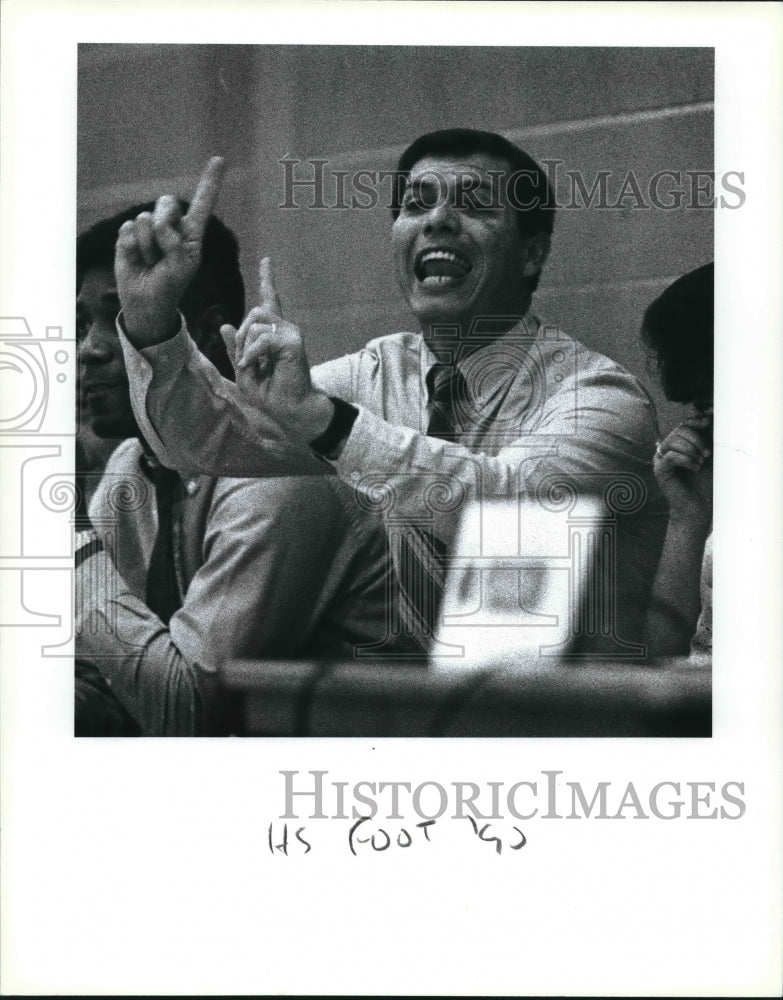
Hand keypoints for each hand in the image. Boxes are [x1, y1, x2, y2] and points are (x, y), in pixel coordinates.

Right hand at [114, 156, 225, 346]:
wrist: (146, 301)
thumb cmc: (170, 285)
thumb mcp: (182, 266)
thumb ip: (175, 242)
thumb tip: (157, 223)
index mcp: (192, 231)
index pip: (202, 202)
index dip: (210, 181)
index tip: (219, 160)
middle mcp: (172, 225)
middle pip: (167, 202)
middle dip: (164, 224)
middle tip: (163, 252)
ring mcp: (149, 228)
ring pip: (146, 220)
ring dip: (148, 246)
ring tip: (151, 261)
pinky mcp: (128, 234)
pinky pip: (127, 229)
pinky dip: (131, 247)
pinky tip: (136, 259)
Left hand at [220, 257, 333, 442]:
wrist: (290, 409)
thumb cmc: (270, 394)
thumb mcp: (243, 370)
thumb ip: (235, 349)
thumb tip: (224, 325)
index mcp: (273, 333)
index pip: (270, 300)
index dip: (267, 279)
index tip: (267, 260)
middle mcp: (285, 328)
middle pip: (254, 312)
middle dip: (241, 336)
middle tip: (246, 361)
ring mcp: (291, 334)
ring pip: (255, 324)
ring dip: (246, 348)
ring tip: (253, 367)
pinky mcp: (293, 342)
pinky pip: (262, 338)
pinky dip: (252, 354)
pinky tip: (253, 367)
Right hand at [654, 413, 712, 532]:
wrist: (699, 507)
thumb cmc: (707, 483)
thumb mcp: (711, 456)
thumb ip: (709, 438)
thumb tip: (710, 416)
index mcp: (680, 445)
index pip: (684, 425)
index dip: (695, 421)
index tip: (708, 423)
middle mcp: (668, 450)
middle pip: (679, 430)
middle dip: (696, 439)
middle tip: (708, 454)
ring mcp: (661, 459)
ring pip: (673, 441)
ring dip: (691, 450)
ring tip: (701, 462)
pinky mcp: (659, 470)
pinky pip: (670, 456)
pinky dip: (686, 460)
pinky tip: (695, 468)